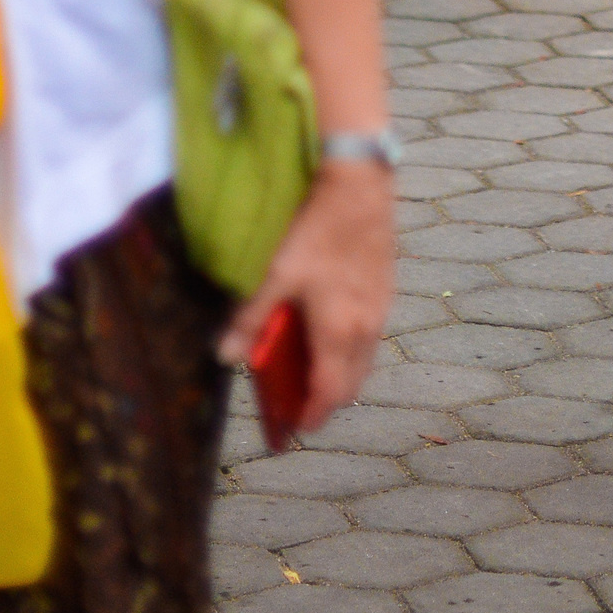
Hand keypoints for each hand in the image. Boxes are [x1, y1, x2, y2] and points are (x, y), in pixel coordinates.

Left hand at [219, 159, 395, 435]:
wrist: (358, 183)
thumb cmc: (315, 229)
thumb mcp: (274, 273)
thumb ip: (251, 318)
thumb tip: (226, 357)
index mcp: (340, 330)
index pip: (330, 392)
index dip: (312, 415)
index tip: (295, 429)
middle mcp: (367, 326)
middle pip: (353, 382)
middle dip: (328, 400)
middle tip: (301, 406)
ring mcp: (382, 305)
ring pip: (365, 358)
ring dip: (342, 373)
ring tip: (314, 372)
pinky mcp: (386, 286)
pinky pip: (371, 334)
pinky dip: (352, 347)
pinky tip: (332, 330)